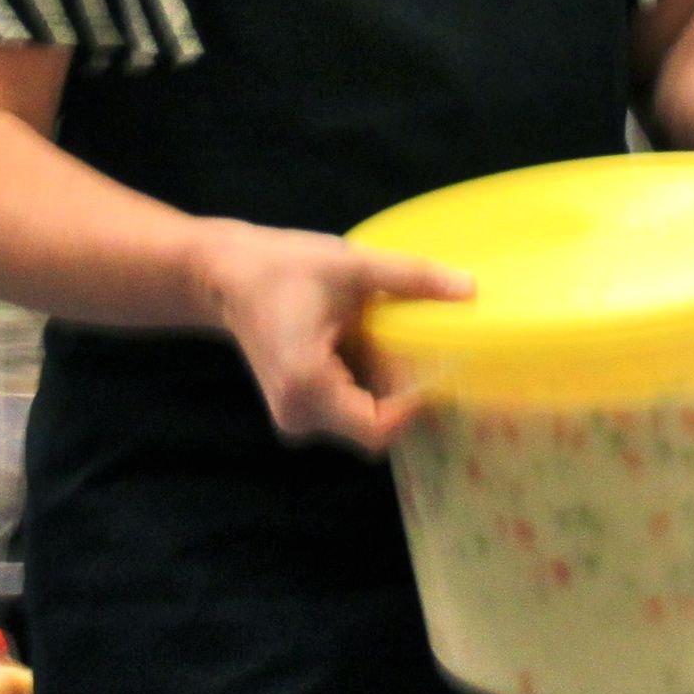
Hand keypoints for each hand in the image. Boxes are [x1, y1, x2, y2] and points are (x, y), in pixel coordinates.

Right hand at [191, 220, 473, 455]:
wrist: (224, 276)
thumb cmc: (281, 267)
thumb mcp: (350, 265)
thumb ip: (410, 278)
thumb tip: (470, 288)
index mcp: (308, 386)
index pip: (380, 427)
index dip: (416, 404)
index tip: (440, 366)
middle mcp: (299, 416)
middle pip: (375, 425)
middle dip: (403, 391)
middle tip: (422, 347)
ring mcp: (295, 418)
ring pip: (363, 418)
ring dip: (383, 385)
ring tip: (386, 337)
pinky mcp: (297, 409)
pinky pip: (347, 409)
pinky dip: (364, 382)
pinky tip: (362, 343)